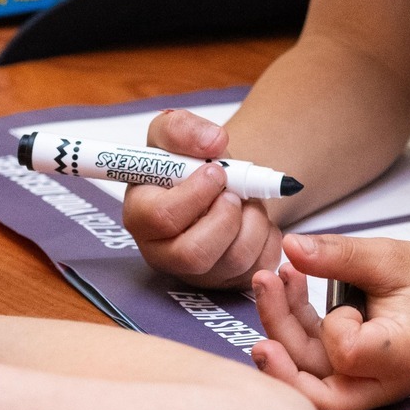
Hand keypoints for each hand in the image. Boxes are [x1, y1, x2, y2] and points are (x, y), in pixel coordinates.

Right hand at [123, 109, 284, 288]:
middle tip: (234, 193)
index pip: (160, 218)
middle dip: (225, 217)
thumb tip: (214, 142)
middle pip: (194, 254)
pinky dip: (269, 236)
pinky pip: (260, 266)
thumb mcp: (173, 132)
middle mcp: (163, 252)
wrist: (218, 181)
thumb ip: (182, 128)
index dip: (195, 194)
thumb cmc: (187, 160)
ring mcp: (197, 273)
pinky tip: (255, 218)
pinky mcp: (229, 281)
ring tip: (246, 200)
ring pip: (233, 260)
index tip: (216, 172)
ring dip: (253, 220)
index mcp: (140, 216)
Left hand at [249, 234, 409, 409]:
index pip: (348, 355)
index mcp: (401, 356)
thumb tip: (291, 245)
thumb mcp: (387, 257)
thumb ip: (339, 255)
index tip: (348, 301)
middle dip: (281, 337)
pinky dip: (294, 327)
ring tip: (272, 277)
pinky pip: (310, 362)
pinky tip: (289, 287)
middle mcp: (381, 382)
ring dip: (281, 325)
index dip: (335, 326)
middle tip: (263, 285)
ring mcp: (363, 384)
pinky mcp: (348, 375)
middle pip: (314, 383)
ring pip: (305, 373)